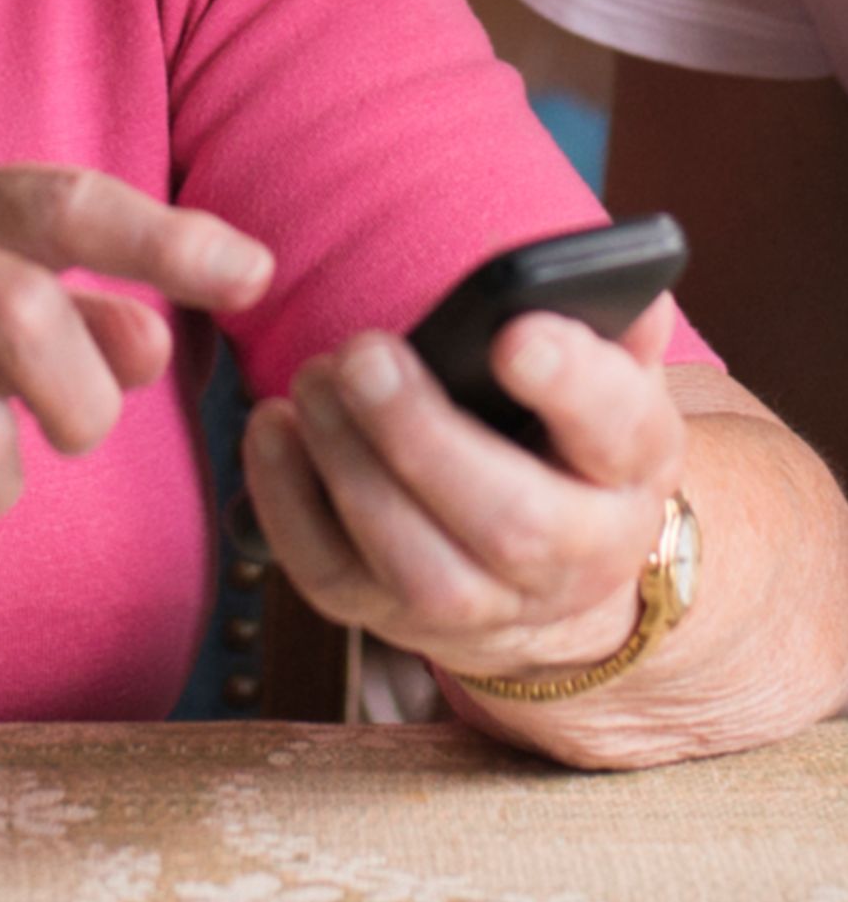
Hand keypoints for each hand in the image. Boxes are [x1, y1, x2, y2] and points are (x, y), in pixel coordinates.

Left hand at [243, 291, 684, 688]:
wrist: (558, 572)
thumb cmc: (569, 439)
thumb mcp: (610, 378)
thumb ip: (612, 326)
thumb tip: (607, 279)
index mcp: (630, 472)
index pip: (617, 431)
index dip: (570, 383)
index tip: (512, 334)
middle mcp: (573, 559)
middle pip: (510, 522)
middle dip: (425, 437)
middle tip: (363, 354)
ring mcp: (485, 609)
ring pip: (421, 572)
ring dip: (353, 472)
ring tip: (315, 380)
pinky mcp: (396, 622)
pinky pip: (334, 581)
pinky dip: (289, 507)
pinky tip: (272, 428)